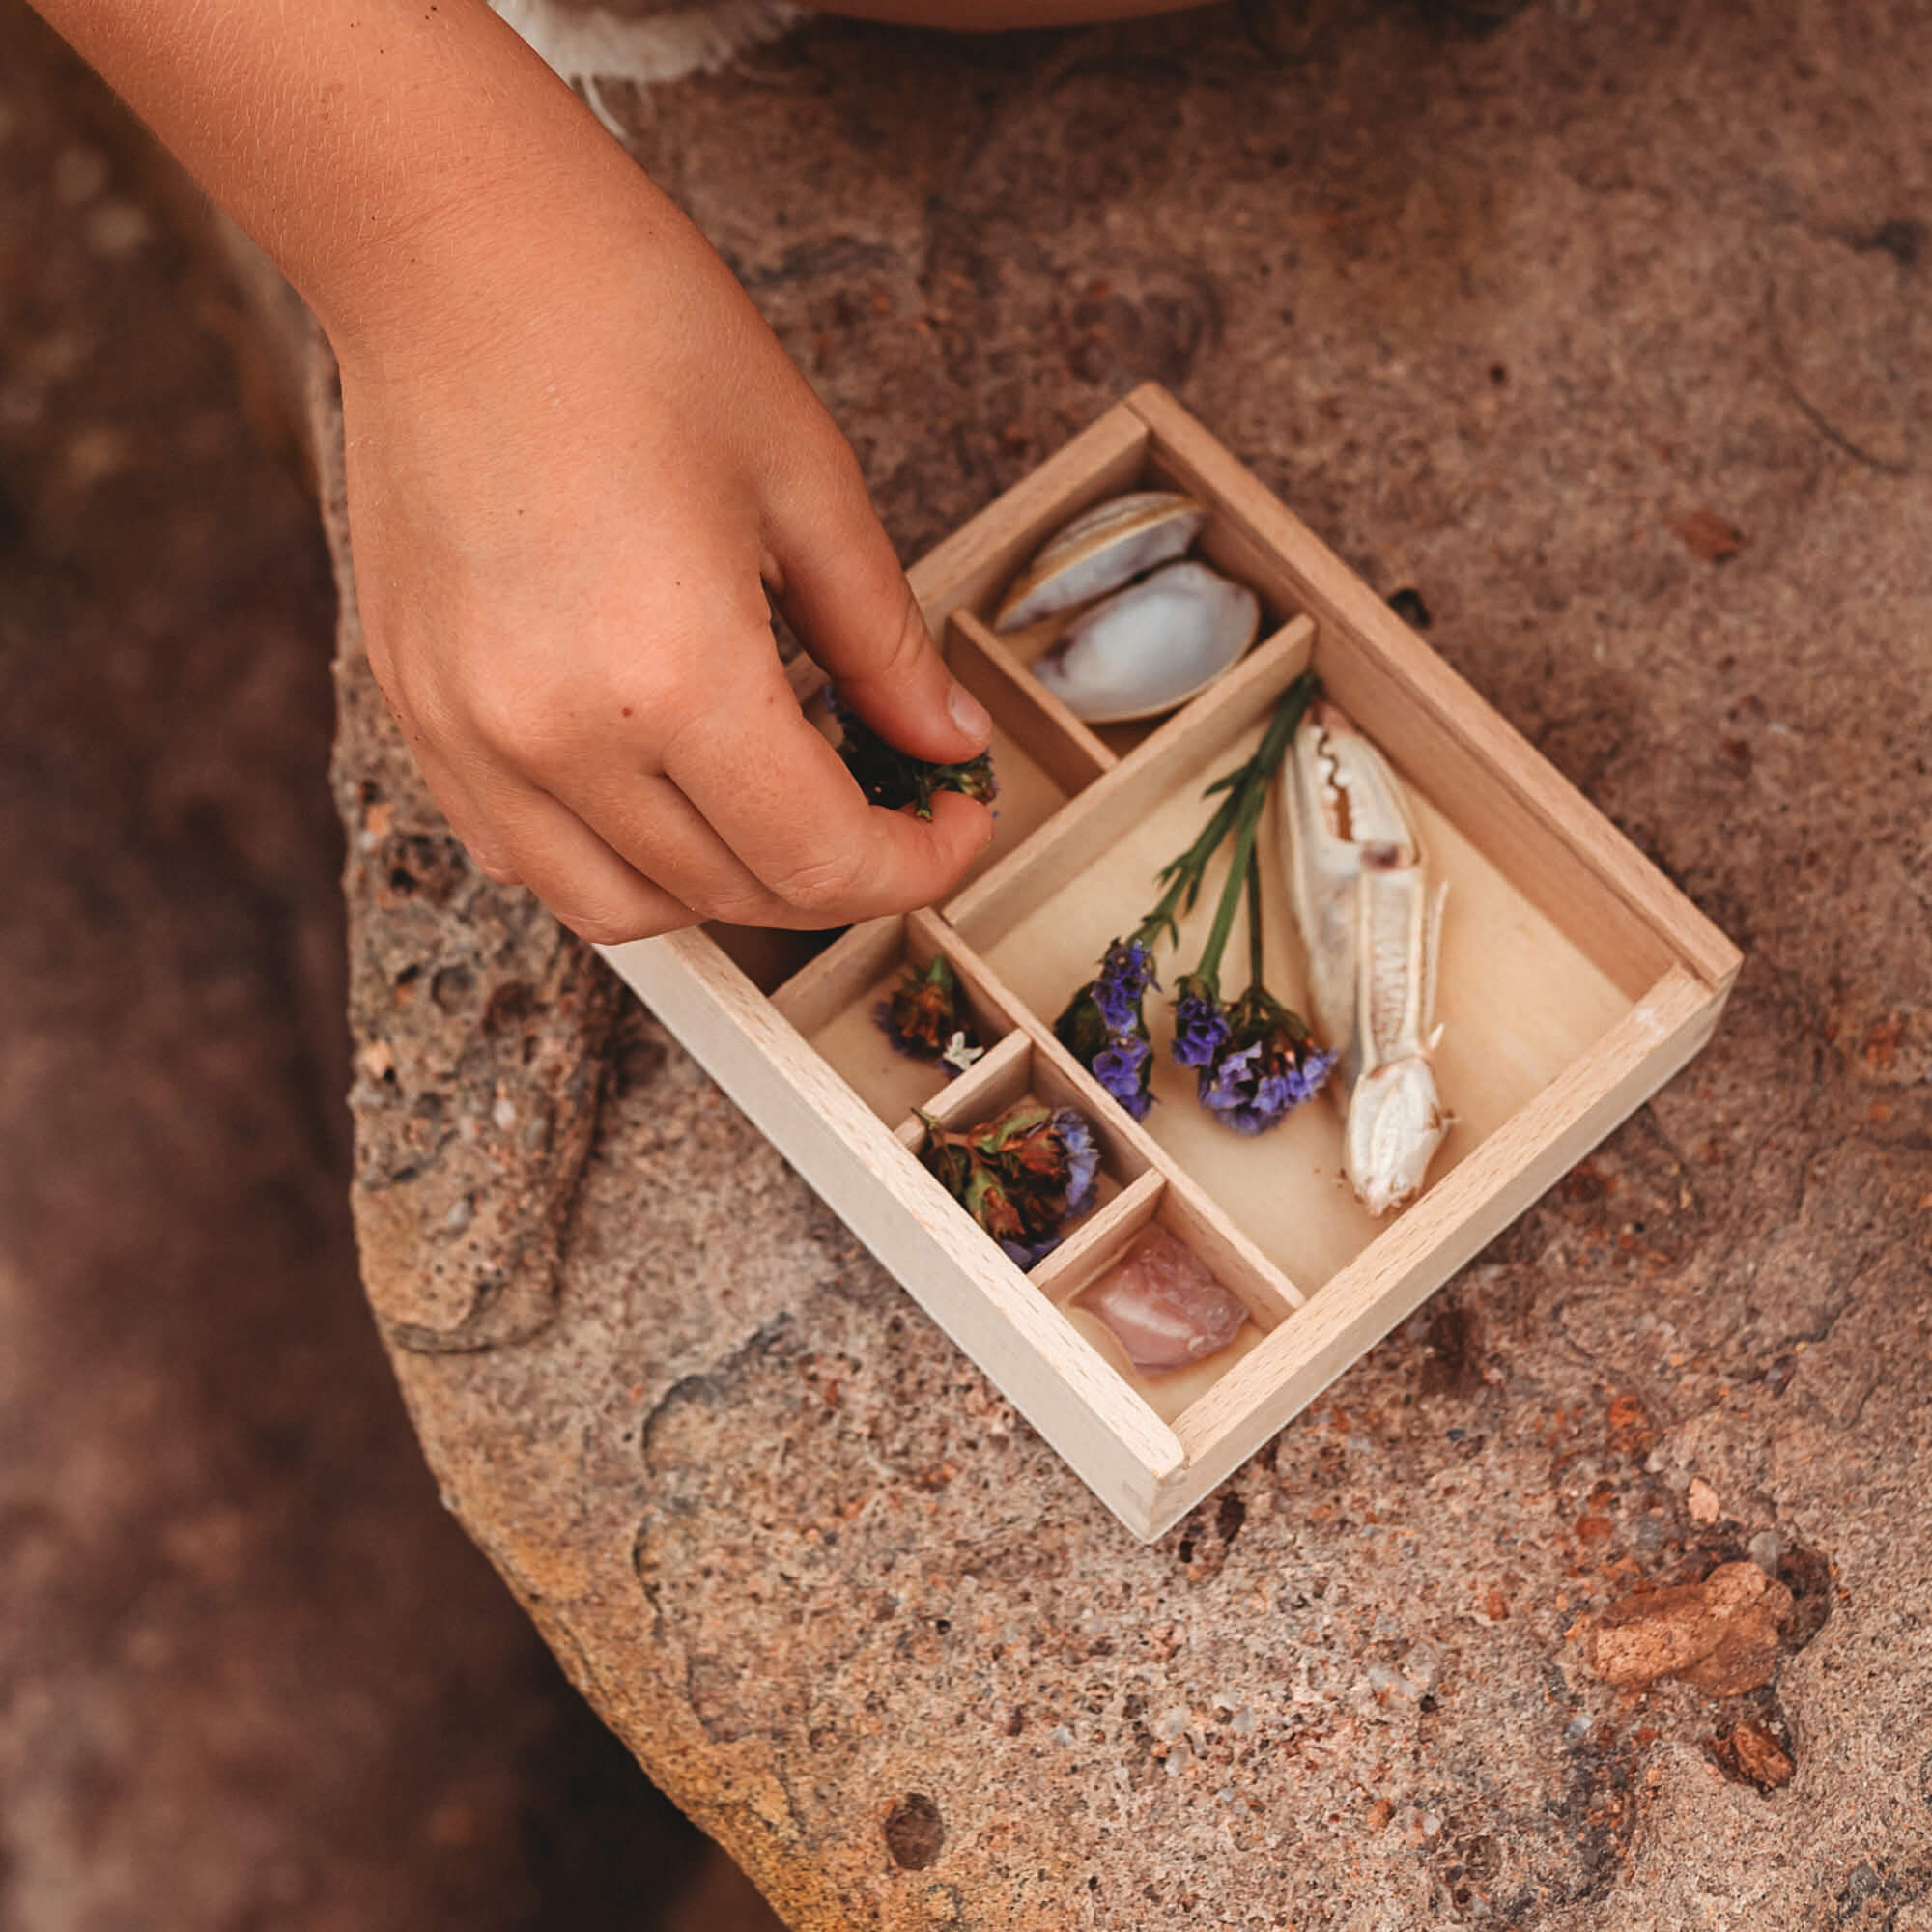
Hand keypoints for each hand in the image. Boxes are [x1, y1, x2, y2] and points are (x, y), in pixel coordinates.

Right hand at [337, 166, 993, 943]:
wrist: (449, 250)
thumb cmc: (631, 324)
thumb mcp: (808, 481)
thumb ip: (885, 643)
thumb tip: (942, 742)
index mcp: (671, 677)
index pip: (818, 861)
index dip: (913, 866)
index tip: (954, 823)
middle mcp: (555, 737)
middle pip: (733, 894)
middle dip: (840, 870)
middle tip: (891, 800)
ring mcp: (470, 737)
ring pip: (623, 909)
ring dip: (727, 886)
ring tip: (779, 805)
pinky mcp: (417, 716)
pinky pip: (524, 858)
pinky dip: (616, 860)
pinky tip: (664, 793)